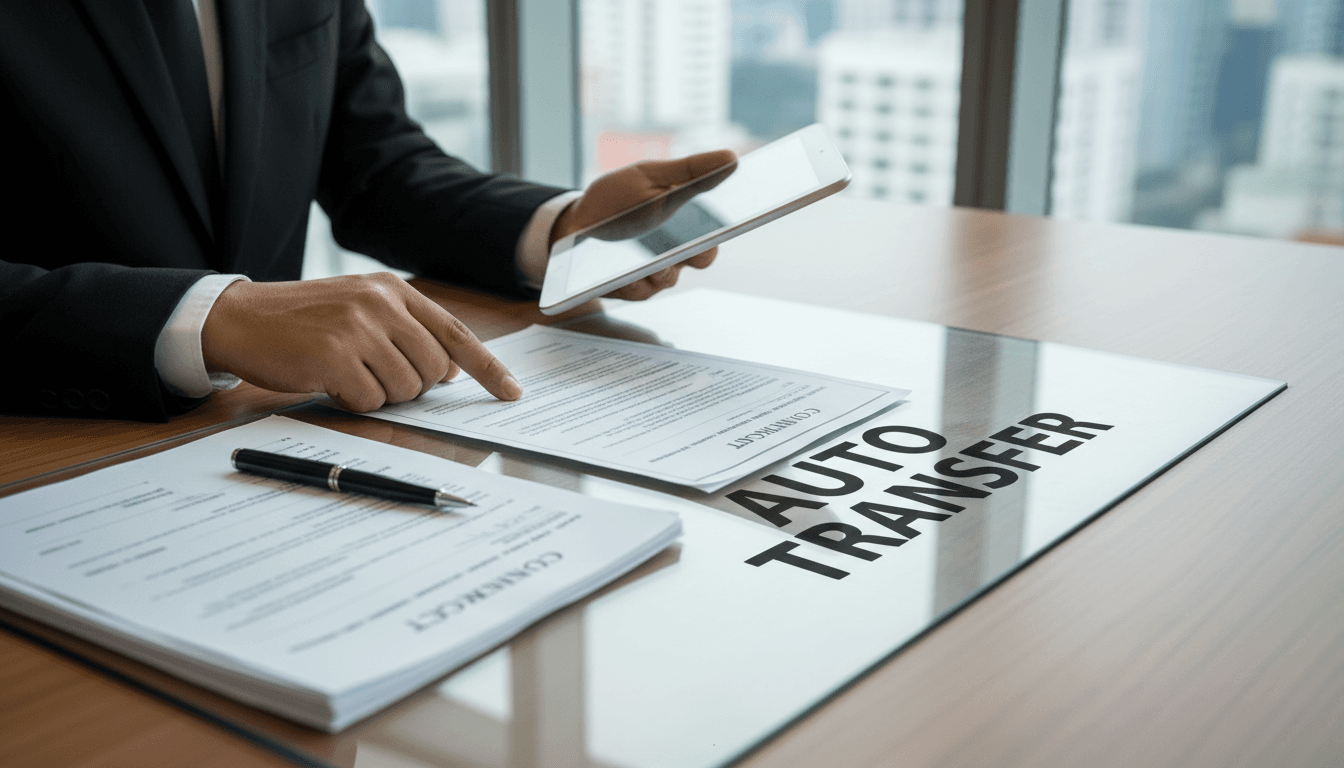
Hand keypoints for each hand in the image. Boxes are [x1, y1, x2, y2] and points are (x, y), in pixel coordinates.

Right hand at [201, 273, 521, 411]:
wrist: (241, 318)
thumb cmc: (304, 322)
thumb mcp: (360, 308)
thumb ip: (405, 330)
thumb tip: (450, 371)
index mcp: (394, 291)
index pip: (456, 334)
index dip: (488, 369)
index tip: (512, 393)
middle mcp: (381, 303)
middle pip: (435, 370)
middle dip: (411, 386)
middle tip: (373, 375)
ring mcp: (358, 327)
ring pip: (406, 389)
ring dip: (379, 395)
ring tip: (347, 374)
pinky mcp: (335, 355)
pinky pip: (370, 401)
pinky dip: (353, 402)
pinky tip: (329, 382)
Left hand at [551, 149, 736, 300]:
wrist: (576, 221)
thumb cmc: (618, 198)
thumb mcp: (652, 178)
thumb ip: (690, 173)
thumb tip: (731, 158)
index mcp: (687, 223)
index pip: (718, 230)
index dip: (732, 226)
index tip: (737, 220)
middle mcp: (676, 252)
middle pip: (702, 259)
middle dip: (699, 254)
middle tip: (694, 247)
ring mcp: (653, 273)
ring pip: (669, 278)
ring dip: (662, 269)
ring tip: (652, 262)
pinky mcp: (629, 287)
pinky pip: (638, 290)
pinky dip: (632, 281)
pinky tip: (623, 274)